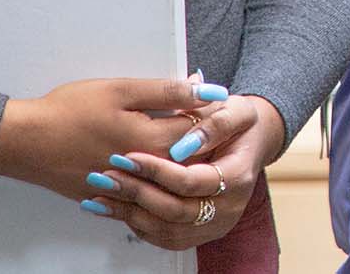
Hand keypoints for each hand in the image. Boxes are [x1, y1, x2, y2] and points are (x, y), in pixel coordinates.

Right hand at [0, 77, 224, 199]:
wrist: (24, 141)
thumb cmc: (69, 110)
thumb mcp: (122, 90)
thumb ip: (168, 91)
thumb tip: (207, 88)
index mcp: (153, 141)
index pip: (203, 130)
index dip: (209, 112)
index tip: (208, 99)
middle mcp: (146, 171)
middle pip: (190, 156)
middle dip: (199, 135)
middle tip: (192, 114)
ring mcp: (128, 188)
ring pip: (168, 175)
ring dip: (177, 155)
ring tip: (167, 133)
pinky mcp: (110, 196)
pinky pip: (143, 188)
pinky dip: (151, 172)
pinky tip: (143, 155)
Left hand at [84, 94, 284, 248]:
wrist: (248, 144)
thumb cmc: (239, 126)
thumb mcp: (236, 111)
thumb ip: (215, 123)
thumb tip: (184, 144)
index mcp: (238, 177)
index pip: (192, 182)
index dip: (158, 171)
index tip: (130, 157)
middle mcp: (228, 208)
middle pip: (176, 210)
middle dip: (137, 193)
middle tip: (107, 176)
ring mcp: (213, 225)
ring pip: (165, 229)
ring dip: (129, 212)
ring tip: (101, 193)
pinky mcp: (198, 232)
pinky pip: (162, 237)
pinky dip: (135, 223)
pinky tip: (113, 207)